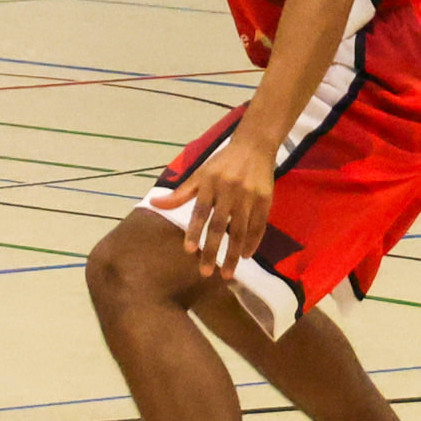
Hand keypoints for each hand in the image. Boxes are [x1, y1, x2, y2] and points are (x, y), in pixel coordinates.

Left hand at [168, 130, 277, 278]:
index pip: (200, 211)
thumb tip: (154, 204)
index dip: (194, 230)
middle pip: (220, 225)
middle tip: (205, 273)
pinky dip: (253, 242)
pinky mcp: (265, 200)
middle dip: (213, 251)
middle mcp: (229, 190)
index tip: (189, 250)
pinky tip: (245, 256)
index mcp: (210, 183)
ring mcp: (249, 196)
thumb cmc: (222, 162)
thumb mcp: (199, 174)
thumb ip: (180, 193)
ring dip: (233, 254)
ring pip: (240, 230)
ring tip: (227, 273)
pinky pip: (259, 226)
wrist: (254, 146)